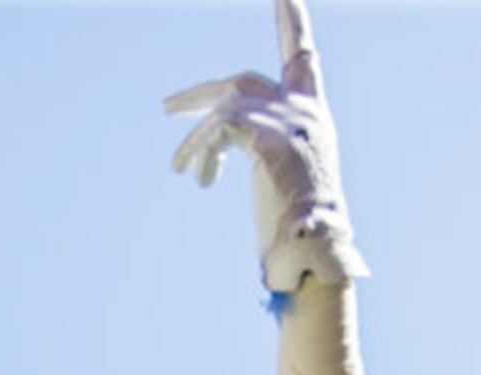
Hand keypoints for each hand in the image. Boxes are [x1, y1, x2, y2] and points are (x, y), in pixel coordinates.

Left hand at [166, 0, 366, 293]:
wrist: (313, 247)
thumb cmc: (298, 229)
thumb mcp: (285, 179)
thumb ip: (267, 150)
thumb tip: (226, 152)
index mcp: (313, 116)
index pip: (302, 58)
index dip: (292, 20)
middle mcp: (304, 109)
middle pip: (242, 81)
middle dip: (199, 95)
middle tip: (167, 107)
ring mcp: (288, 118)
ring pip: (224, 107)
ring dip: (194, 139)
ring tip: (178, 168)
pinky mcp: (268, 133)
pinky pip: (219, 130)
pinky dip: (201, 151)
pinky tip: (199, 177)